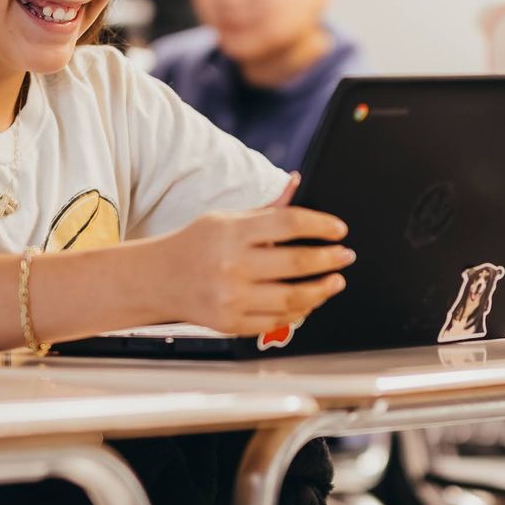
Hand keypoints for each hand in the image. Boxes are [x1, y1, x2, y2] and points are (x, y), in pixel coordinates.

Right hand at [154, 176, 352, 336]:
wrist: (158, 280)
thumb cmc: (196, 245)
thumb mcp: (226, 219)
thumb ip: (266, 209)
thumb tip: (297, 181)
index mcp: (232, 232)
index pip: (289, 223)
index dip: (321, 225)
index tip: (339, 230)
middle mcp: (232, 265)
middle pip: (297, 262)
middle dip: (330, 259)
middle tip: (346, 256)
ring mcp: (232, 297)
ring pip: (293, 297)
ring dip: (322, 290)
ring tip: (335, 281)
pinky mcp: (231, 322)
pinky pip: (277, 320)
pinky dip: (299, 311)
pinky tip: (310, 301)